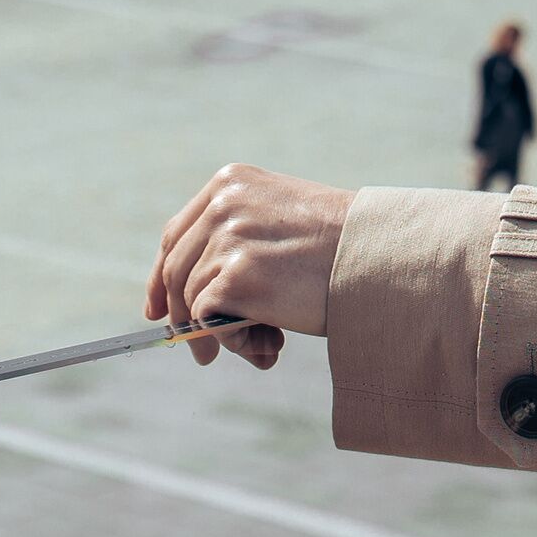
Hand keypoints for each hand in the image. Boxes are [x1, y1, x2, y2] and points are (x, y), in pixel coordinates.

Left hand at [145, 163, 349, 370]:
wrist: (380, 256)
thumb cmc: (343, 248)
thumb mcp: (282, 224)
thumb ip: (238, 244)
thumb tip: (195, 306)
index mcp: (231, 182)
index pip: (176, 235)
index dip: (161, 277)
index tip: (156, 311)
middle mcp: (222, 203)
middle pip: (174, 269)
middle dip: (181, 317)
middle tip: (202, 354)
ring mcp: (226, 237)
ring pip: (191, 300)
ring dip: (222, 334)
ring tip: (267, 345)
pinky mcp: (235, 275)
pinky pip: (206, 321)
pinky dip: (232, 341)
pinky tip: (269, 344)